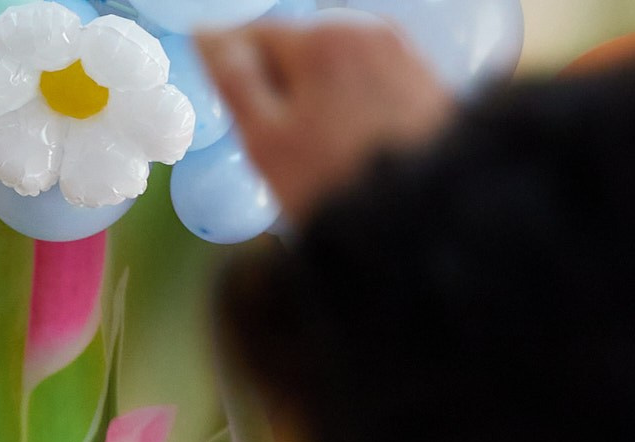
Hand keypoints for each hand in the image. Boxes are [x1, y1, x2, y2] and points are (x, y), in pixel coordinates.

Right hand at [196, 19, 453, 217]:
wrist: (425, 218)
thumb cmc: (338, 185)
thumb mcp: (265, 141)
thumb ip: (232, 80)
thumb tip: (209, 37)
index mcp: (319, 39)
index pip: (253, 34)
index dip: (236, 75)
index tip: (239, 115)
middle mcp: (365, 29)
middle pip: (299, 48)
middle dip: (283, 86)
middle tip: (282, 147)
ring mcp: (400, 51)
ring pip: (335, 65)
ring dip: (318, 96)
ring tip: (322, 152)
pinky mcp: (424, 78)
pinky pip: (370, 81)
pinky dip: (354, 105)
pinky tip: (354, 146)